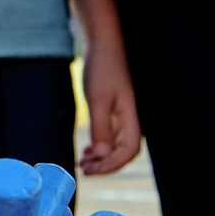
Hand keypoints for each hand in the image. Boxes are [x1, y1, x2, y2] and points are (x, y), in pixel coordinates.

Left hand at [75, 37, 141, 176]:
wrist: (102, 45)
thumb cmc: (102, 68)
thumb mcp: (98, 99)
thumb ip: (101, 127)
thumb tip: (101, 155)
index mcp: (131, 117)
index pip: (128, 152)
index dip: (112, 165)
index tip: (91, 170)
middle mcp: (130, 119)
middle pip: (122, 152)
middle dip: (104, 165)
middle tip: (83, 169)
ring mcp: (122, 115)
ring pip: (115, 146)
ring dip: (100, 158)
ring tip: (82, 163)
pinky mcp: (113, 111)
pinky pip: (109, 136)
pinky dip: (99, 147)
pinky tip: (87, 151)